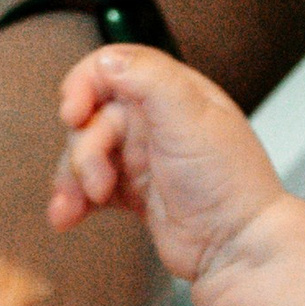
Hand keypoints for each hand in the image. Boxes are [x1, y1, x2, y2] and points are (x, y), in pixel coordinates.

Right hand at [50, 40, 284, 283]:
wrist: (235, 247)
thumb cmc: (229, 183)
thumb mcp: (191, 116)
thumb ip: (149, 78)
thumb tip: (109, 59)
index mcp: (173, 92)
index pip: (115, 67)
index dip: (85, 83)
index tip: (73, 110)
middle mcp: (157, 121)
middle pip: (92, 116)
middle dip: (84, 148)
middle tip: (99, 176)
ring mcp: (143, 157)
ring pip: (84, 153)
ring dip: (74, 178)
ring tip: (88, 200)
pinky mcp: (133, 192)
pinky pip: (87, 187)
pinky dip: (73, 200)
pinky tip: (69, 214)